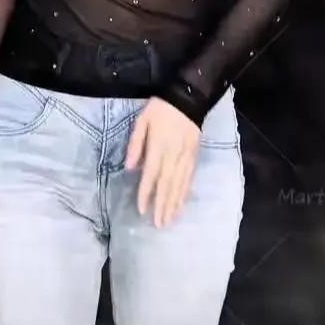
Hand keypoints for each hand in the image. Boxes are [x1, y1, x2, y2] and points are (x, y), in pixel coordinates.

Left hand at [125, 97, 200, 227]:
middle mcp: (173, 155)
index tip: (141, 210)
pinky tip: (181, 204)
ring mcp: (185, 157)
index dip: (146, 193)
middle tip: (158, 225)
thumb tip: (130, 167)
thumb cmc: (161, 109)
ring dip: (174, 204)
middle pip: (167, 185)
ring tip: (169, 221)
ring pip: (179, 185)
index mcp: (158, 146)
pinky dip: (185, 194)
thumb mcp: (142, 121)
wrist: (188, 99)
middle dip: (162, 206)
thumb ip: (135, 144)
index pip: (151, 175)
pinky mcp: (194, 157)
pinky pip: (189, 178)